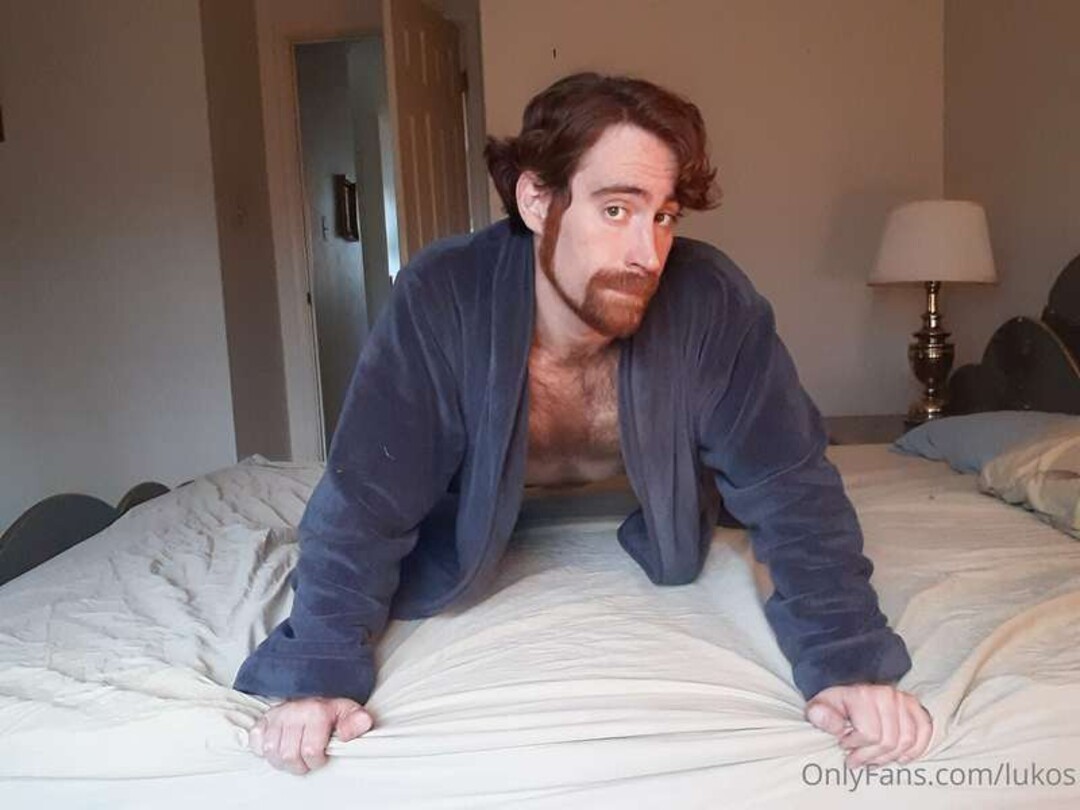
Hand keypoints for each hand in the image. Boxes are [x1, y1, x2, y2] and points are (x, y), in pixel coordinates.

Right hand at [249, 697, 373, 773]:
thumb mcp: (349, 711)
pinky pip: (256, 742)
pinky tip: (278, 746)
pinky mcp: (263, 720)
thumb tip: (363, 723)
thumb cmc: (328, 706)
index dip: (316, 760)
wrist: (312, 689)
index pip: (310, 751)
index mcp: (316, 711)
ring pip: (271, 752)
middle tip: (306, 757)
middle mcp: (294, 712)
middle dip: (300, 763)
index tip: (321, 755)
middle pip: (289, 755)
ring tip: (293, 753)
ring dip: (282, 759)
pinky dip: (264, 749)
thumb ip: (357, 720)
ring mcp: (276, 716)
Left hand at [805, 683, 931, 767]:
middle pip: (888, 741)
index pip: (869, 734)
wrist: (849, 688)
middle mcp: (887, 695)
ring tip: (874, 759)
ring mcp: (903, 699)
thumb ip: (821, 715)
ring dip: (889, 756)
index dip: (855, 746)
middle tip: (856, 759)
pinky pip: (925, 731)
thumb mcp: (820, 706)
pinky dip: (916, 748)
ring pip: (906, 741)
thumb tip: (836, 727)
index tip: (843, 744)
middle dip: (870, 756)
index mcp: (863, 694)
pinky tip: (902, 757)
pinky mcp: (915, 706)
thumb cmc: (836, 702)